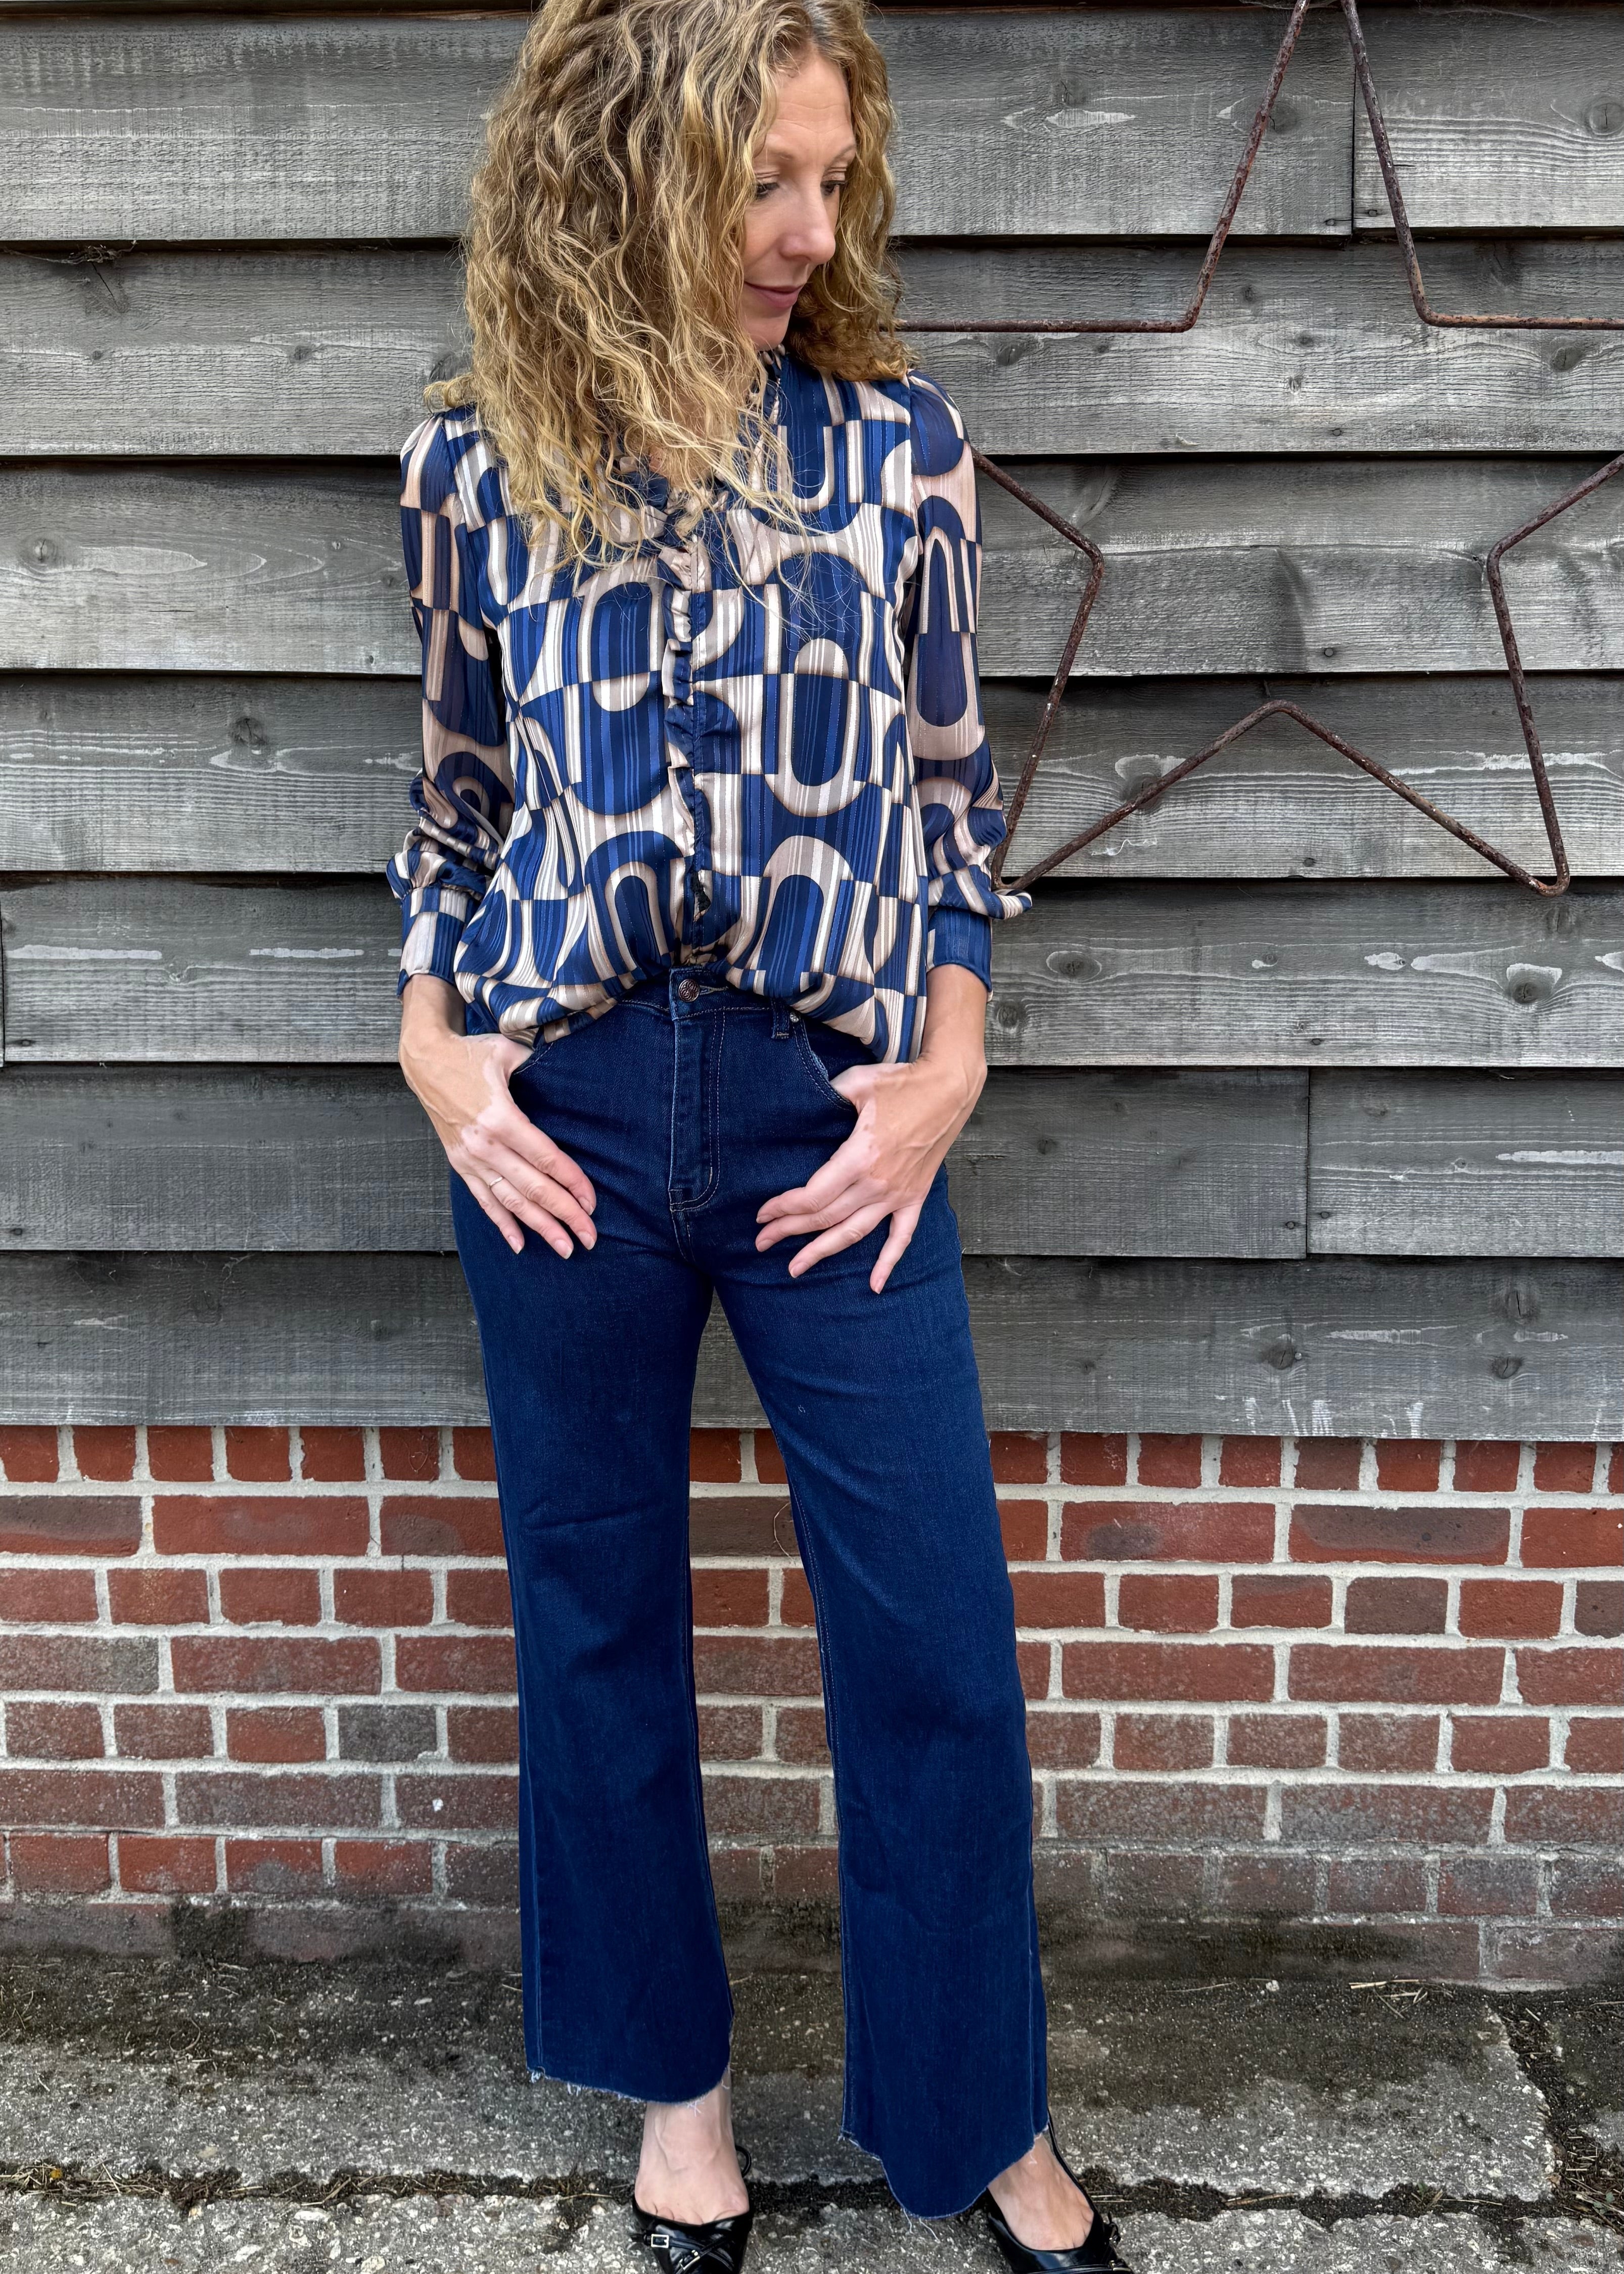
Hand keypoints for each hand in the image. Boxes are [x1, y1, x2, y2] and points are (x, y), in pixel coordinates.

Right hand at [399, 977, 595, 1258]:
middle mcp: (484, 1146)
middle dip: (564, 1215)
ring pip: (510, 1201)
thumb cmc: (471, 1054)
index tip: (592, 1202)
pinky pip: (483, 1200)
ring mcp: (469, 1159)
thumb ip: (541, 1068)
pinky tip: (519, 1245)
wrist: (425, 1061)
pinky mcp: (459, 1164)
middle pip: (532, 1188)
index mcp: (500, 1118)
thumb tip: (574, 1076)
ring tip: (564, 1249)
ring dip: (539, 1227)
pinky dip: (502, 1224)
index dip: (572, 1183)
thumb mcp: (508, 1053)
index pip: (545, 1159)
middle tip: (590, 1237)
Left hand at [755, 966, 987, 1293]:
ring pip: (853, 1232)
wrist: (950, 1089)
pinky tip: (874, 1285)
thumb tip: (797, 1107)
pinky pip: (901, 1237)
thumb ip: (824, 1099)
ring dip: (822, 1252)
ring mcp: (898, 1194)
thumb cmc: (902, 1083)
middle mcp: (878, 1183)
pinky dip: (888, 1263)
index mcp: (860, 1156)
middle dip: (789, 1231)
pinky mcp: (915, 1197)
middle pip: (825, 1218)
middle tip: (762, 1242)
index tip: (762, 1213)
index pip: (813, 1196)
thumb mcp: (856, 1083)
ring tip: (795, 1269)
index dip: (784, 1207)